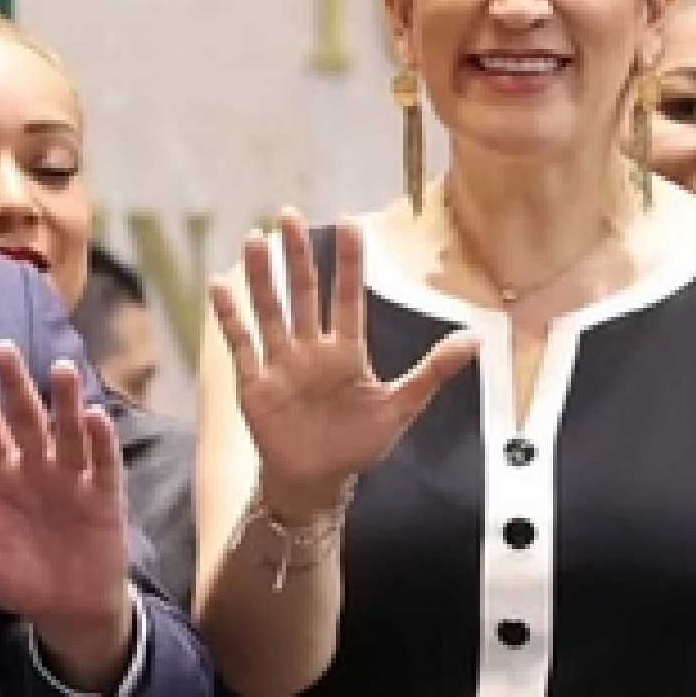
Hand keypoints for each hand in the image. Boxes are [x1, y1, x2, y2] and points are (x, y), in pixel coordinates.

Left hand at [0, 343, 137, 687]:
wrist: (66, 610)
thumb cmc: (16, 578)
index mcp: (2, 476)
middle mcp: (37, 468)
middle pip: (26, 418)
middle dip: (15, 385)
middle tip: (3, 348)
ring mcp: (73, 478)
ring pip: (67, 432)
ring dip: (65, 402)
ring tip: (60, 369)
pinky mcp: (105, 496)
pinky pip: (104, 463)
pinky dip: (101, 441)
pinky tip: (94, 417)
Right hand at [207, 211, 481, 516]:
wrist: (319, 482)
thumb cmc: (359, 445)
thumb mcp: (401, 408)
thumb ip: (433, 372)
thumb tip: (476, 340)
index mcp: (348, 352)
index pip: (348, 297)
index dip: (348, 261)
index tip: (348, 221)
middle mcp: (312, 350)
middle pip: (304, 294)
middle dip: (298, 255)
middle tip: (289, 214)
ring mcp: (282, 364)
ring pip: (270, 311)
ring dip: (263, 277)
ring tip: (256, 238)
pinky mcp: (255, 385)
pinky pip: (241, 345)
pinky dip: (230, 317)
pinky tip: (219, 285)